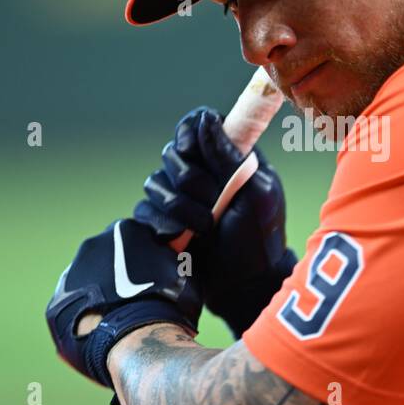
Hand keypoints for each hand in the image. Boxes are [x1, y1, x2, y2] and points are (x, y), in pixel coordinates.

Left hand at [45, 217, 202, 388]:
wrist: (135, 338)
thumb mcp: (184, 272)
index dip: (147, 260)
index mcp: (124, 231)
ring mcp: (71, 274)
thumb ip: (173, 259)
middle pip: (108, 259)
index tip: (155, 278)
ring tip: (122, 323)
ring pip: (89, 285)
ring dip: (102, 298)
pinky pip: (75, 311)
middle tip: (139, 302)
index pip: (135, 240)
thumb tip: (175, 255)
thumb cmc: (169, 304)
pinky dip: (87, 319)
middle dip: (120, 277)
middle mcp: (92, 245)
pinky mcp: (56, 304)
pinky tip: (104, 335)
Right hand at [134, 106, 296, 338]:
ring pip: (154, 182)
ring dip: (179, 206)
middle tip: (214, 201)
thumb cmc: (259, 238)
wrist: (244, 286)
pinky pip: (144, 209)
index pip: (197, 125)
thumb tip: (206, 118)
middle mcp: (202, 173)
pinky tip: (179, 236)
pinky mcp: (163, 222)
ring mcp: (181, 198)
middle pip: (172, 153)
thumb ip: (228, 156)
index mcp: (229, 157)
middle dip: (190, 179)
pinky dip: (161, 222)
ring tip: (205, 227)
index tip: (190, 149)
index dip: (188, 132)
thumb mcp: (254, 193)